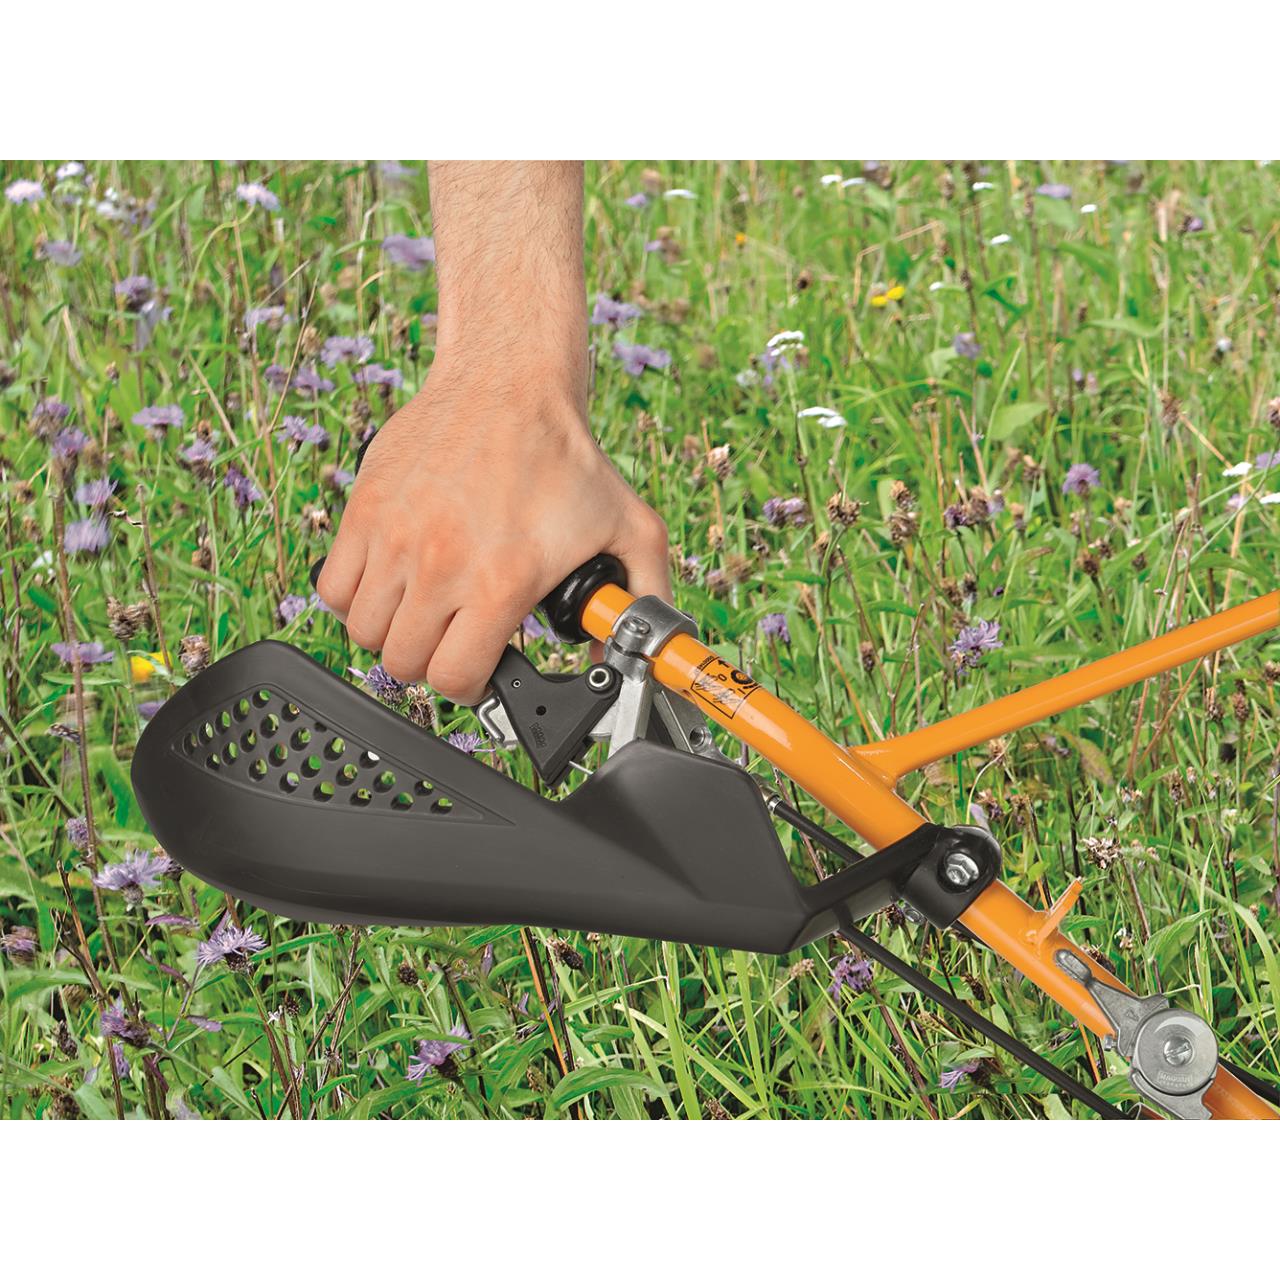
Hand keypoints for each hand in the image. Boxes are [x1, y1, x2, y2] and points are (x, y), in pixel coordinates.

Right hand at [315, 366, 670, 703]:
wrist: (510, 383)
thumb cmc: (565, 456)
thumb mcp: (632, 529)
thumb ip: (645, 596)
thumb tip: (626, 650)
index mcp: (501, 580)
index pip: (454, 678)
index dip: (472, 686)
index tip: (481, 668)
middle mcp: (441, 563)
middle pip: (404, 663)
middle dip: (431, 662)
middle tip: (452, 639)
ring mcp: (394, 536)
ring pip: (363, 631)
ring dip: (392, 633)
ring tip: (422, 612)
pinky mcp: (364, 509)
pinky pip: (332, 586)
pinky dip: (355, 597)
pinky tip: (389, 583)